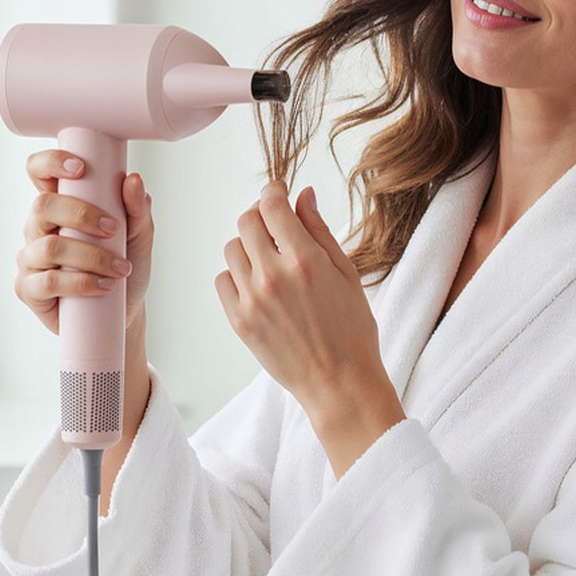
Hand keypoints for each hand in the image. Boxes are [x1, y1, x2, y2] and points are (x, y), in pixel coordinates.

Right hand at [14, 150, 154, 334]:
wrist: (122, 311)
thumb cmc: (125, 264)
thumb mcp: (139, 235)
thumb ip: (137, 209)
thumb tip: (133, 179)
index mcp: (60, 205)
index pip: (40, 172)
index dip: (51, 162)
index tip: (80, 168)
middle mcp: (39, 227)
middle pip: (43, 206)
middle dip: (81, 214)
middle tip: (114, 229)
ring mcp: (30, 258)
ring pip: (49, 247)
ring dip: (91, 256)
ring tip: (120, 268)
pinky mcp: (29, 289)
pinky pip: (48, 281)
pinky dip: (82, 282)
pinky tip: (104, 286)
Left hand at [215, 181, 394, 419]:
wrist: (339, 383)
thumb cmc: (352, 329)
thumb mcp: (346, 273)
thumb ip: (319, 230)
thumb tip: (303, 194)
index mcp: (305, 260)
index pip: (272, 206)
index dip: (273, 191)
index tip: (278, 192)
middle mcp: (273, 276)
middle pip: (247, 221)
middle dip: (261, 215)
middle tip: (275, 224)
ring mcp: (252, 300)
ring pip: (232, 248)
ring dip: (249, 245)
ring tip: (270, 259)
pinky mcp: (239, 321)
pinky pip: (223, 280)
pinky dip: (237, 275)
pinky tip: (258, 283)